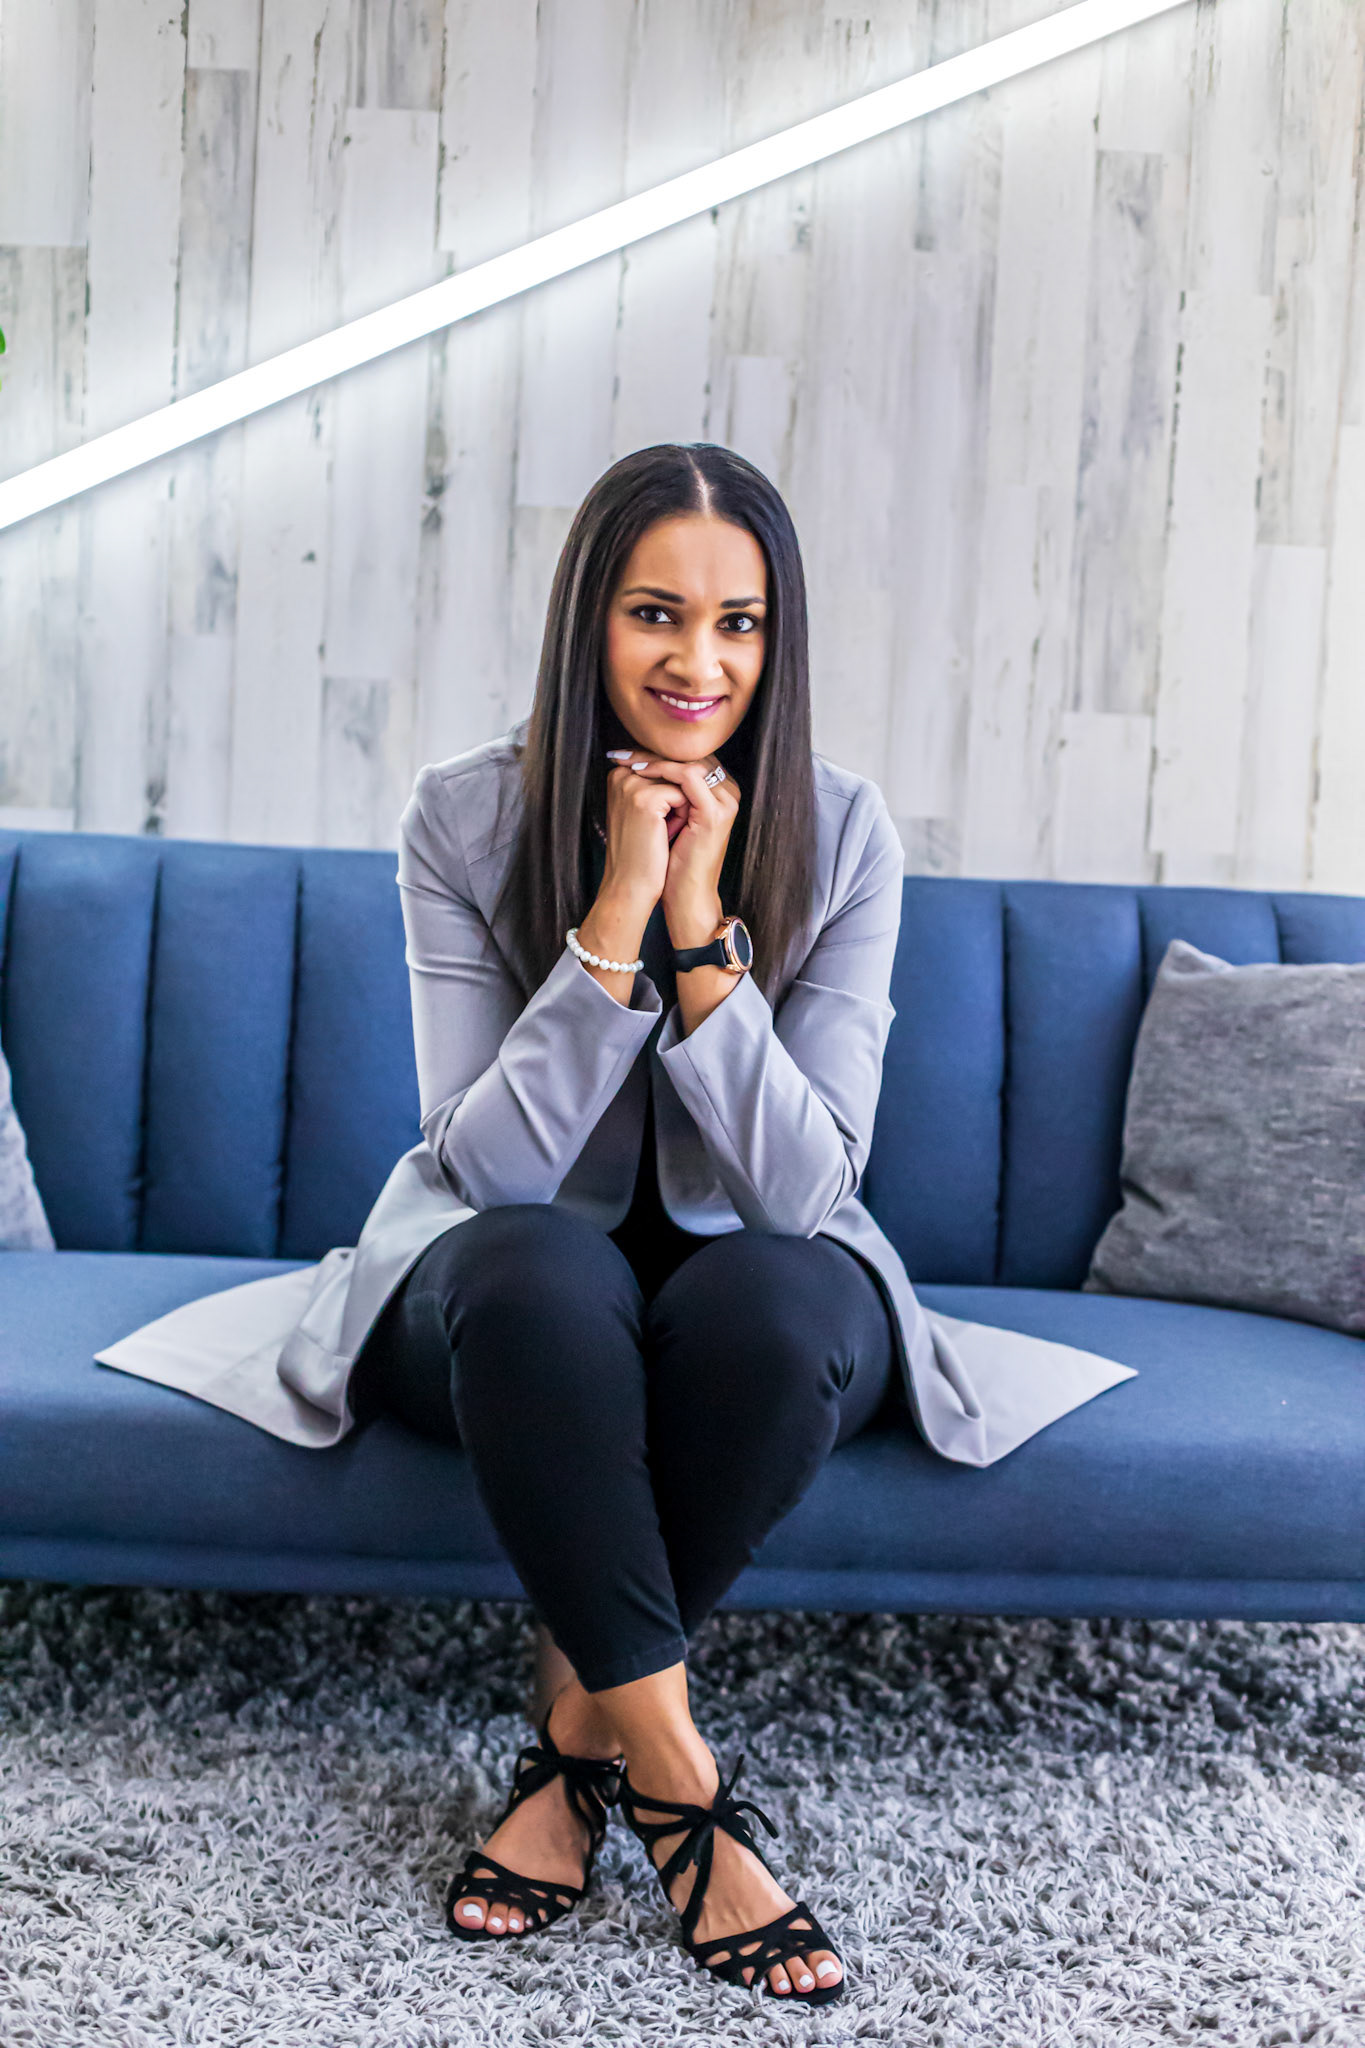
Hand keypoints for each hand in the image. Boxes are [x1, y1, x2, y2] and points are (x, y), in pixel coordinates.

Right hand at [598, 753, 690, 912]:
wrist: (632, 885)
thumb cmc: (644, 850)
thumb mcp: (648, 810)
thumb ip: (659, 782)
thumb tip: (691, 764)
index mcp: (619, 773)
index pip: (666, 764)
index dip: (674, 792)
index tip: (656, 819)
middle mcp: (622, 774)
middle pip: (675, 770)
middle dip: (680, 798)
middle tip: (659, 828)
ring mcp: (631, 785)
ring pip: (682, 782)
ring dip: (684, 807)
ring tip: (662, 831)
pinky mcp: (644, 798)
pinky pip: (683, 795)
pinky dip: (683, 816)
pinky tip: (666, 835)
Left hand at [606, 750, 740, 947]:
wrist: (686, 893)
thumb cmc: (675, 859)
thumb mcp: (671, 817)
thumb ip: (668, 791)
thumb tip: (640, 763)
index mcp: (722, 793)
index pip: (690, 758)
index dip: (658, 752)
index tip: (626, 751)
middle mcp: (729, 793)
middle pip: (691, 755)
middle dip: (654, 750)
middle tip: (621, 750)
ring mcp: (725, 802)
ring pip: (689, 761)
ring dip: (654, 758)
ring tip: (627, 760)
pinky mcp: (713, 813)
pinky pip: (687, 777)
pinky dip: (661, 771)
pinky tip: (638, 772)